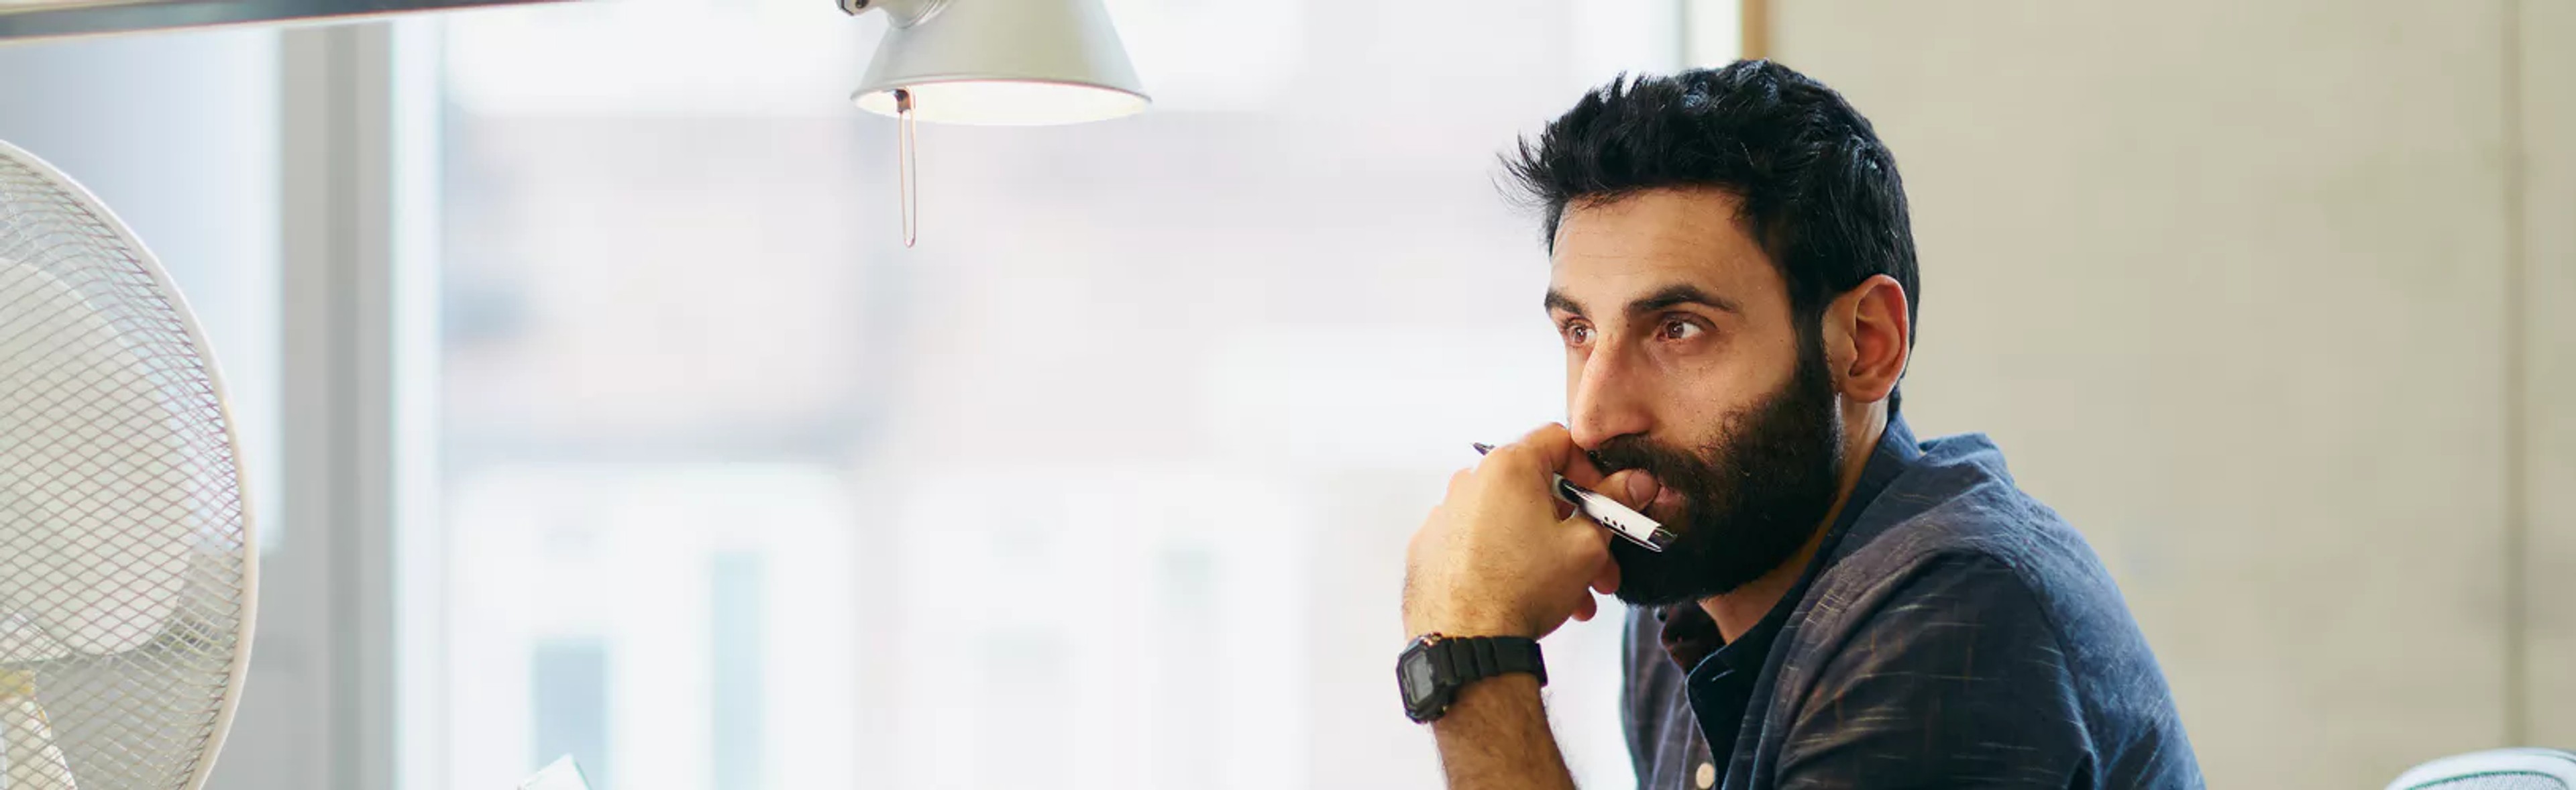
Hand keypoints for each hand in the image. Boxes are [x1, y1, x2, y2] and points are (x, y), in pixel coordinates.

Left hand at [1401, 424, 1659, 639]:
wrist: (1465, 643)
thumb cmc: (1522, 590)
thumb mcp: (1586, 544)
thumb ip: (1613, 505)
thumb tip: (1635, 482)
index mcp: (1507, 466)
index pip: (1559, 441)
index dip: (1592, 470)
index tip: (1606, 503)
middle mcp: (1469, 482)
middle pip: (1538, 490)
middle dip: (1578, 527)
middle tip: (1602, 561)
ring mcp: (1445, 515)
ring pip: (1512, 522)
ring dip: (1549, 552)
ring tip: (1576, 596)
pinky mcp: (1430, 548)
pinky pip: (1480, 543)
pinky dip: (1507, 560)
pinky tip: (1529, 595)